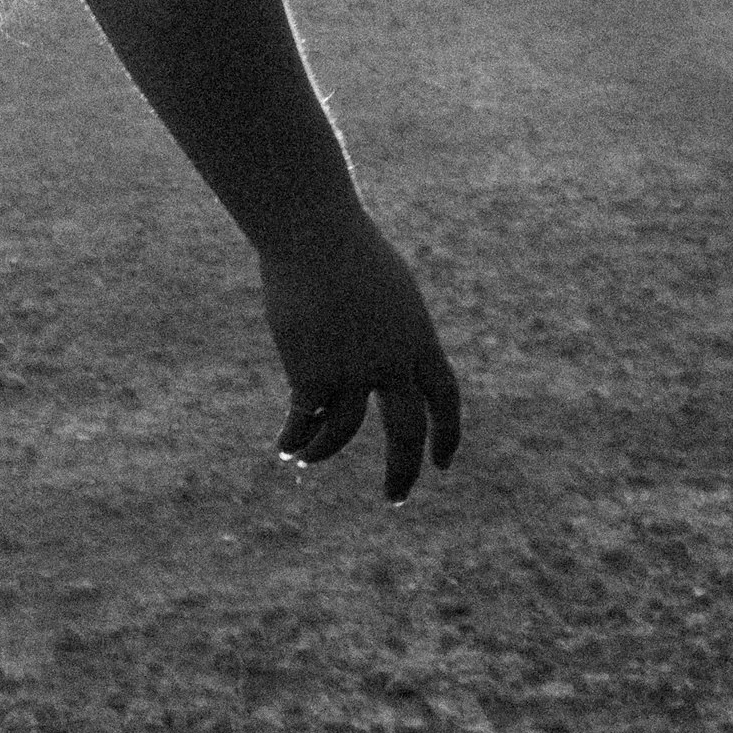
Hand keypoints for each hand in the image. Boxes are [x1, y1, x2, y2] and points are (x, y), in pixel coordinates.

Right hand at [258, 203, 461, 502]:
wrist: (312, 234)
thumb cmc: (346, 247)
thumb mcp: (384, 289)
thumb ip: (388, 331)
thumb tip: (377, 367)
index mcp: (419, 340)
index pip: (444, 399)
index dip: (447, 435)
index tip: (441, 464)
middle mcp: (391, 364)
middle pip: (406, 432)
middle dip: (402, 471)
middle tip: (394, 497)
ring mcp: (351, 372)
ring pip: (342, 431)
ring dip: (323, 451)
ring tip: (306, 460)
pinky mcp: (312, 374)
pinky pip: (304, 418)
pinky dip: (294, 435)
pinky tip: (285, 445)